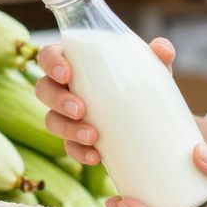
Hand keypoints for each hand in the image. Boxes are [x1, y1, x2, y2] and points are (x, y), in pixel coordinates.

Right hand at [34, 37, 175, 166]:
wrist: (150, 119)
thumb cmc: (139, 81)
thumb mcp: (149, 68)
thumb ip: (157, 55)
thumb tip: (163, 50)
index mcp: (74, 62)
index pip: (48, 56)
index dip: (51, 63)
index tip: (67, 74)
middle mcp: (64, 87)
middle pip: (44, 89)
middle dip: (58, 100)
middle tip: (80, 109)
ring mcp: (66, 115)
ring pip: (51, 120)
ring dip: (68, 129)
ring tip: (93, 136)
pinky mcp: (75, 140)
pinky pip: (69, 147)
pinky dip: (79, 152)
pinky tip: (96, 157)